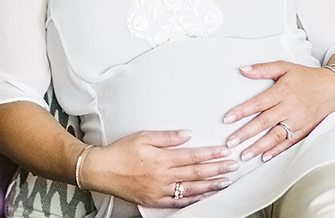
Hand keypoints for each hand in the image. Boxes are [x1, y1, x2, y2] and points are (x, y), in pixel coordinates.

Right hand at [83, 130, 238, 207]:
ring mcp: (160, 190)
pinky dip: (194, 199)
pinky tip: (204, 196)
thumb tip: (188, 134)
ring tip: (225, 182)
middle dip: (217, 169)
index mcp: (162, 159)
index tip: (225, 152)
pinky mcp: (155, 200)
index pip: (193, 156)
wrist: (101, 170)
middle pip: (196, 173)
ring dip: (211, 186)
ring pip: (191, 189)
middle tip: (233, 166)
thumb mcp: (143, 137)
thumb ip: (168, 137)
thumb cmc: (120, 152)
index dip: (211, 154)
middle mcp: (163, 176)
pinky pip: (179, 202)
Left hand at [221, 61, 334, 162]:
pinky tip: (264, 157)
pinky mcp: (305, 131)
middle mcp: (290, 108)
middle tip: (230, 143)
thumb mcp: (284, 67)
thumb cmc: (306, 77)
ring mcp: (298, 121)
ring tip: (245, 154)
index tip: (227, 119)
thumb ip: (262, 69)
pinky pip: (289, 143)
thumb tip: (242, 70)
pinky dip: (277, 151)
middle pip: (264, 123)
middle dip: (245, 134)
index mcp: (282, 92)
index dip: (241, 112)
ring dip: (259, 147)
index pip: (258, 103)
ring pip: (276, 136)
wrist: (333, 88)